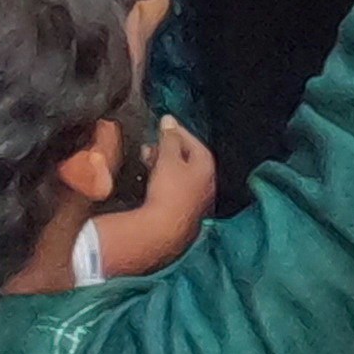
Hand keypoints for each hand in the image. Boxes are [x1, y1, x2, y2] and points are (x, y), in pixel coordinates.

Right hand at [91, 122, 217, 278]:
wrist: (163, 233)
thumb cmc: (168, 191)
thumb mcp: (167, 158)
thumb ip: (169, 138)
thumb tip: (169, 120)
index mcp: (206, 167)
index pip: (193, 141)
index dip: (177, 132)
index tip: (163, 124)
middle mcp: (207, 184)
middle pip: (188, 159)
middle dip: (168, 149)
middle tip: (151, 144)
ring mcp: (197, 201)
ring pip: (181, 176)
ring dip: (164, 165)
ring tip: (146, 160)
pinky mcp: (185, 214)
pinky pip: (175, 190)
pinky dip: (164, 181)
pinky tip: (150, 182)